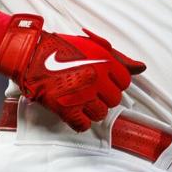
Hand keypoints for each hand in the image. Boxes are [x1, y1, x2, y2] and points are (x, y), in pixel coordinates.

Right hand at [0, 15, 145, 131]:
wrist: (30, 54)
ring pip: (101, 113)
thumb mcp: (93, 46)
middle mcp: (97, 78)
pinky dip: (79, 121)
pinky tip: (73, 111)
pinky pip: (84, 125)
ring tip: (80, 100)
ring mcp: (82, 94)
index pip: (124, 82)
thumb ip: (119, 58)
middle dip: (104, 96)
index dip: (114, 83)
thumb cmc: (61, 48)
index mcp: (105, 62)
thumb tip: (141, 68)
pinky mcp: (66, 108)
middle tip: (89, 90)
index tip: (103, 81)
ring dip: (92, 109)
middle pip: (114, 99)